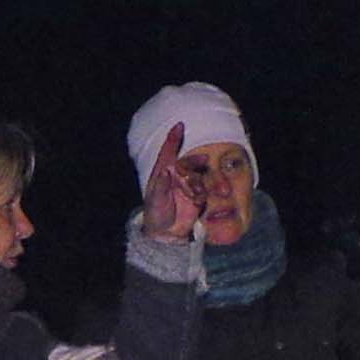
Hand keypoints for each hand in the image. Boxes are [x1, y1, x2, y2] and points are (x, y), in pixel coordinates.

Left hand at [138, 122, 196, 242]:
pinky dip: (203, 194)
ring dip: (200, 182)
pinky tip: (197, 203)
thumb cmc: (156, 214)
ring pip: (199, 175)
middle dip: (196, 161)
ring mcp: (188, 185)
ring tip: (196, 195)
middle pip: (189, 162)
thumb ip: (161, 185)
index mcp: (163, 172)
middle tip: (204, 161)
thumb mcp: (155, 200)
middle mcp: (176, 175)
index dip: (173, 138)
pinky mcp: (198, 195)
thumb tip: (166, 170)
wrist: (166, 233)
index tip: (179, 125)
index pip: (168, 152)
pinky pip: (204, 189)